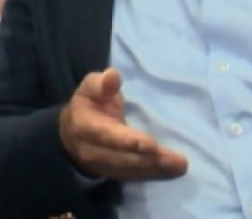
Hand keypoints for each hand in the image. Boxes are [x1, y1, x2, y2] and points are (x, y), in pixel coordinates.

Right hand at [58, 68, 187, 181]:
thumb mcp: (89, 88)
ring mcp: (104, 166)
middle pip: (123, 159)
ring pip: (131, 171)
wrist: (72, 134)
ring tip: (179, 166)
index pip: (108, 136)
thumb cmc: (88, 104)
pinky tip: (173, 171)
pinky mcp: (115, 174)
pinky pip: (135, 176)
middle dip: (150, 160)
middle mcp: (94, 151)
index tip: (150, 144)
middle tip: (177, 161)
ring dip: (156, 170)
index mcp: (86, 127)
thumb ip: (100, 83)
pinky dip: (155, 175)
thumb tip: (112, 76)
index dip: (128, 142)